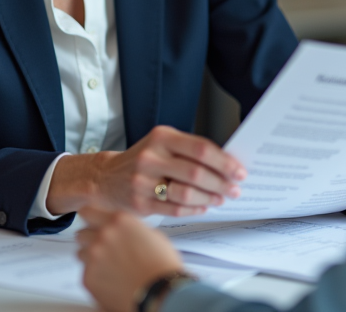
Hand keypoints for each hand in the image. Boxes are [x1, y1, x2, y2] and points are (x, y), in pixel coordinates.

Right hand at [47, 125, 245, 216]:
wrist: (106, 178)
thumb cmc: (144, 160)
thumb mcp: (163, 145)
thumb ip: (190, 151)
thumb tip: (227, 164)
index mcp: (162, 137)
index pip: (201, 149)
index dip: (224, 162)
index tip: (239, 171)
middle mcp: (151, 156)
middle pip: (196, 172)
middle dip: (221, 183)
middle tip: (235, 189)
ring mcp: (143, 181)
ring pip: (187, 192)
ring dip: (209, 197)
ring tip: (221, 198)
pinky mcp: (140, 203)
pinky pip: (175, 208)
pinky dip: (195, 208)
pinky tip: (203, 207)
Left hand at [77, 206, 183, 311]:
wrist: (160, 293)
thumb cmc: (161, 266)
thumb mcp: (151, 235)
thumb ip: (130, 229)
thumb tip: (122, 231)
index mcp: (119, 221)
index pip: (88, 211)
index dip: (90, 218)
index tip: (91, 223)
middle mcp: (103, 235)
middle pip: (82, 233)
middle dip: (90, 240)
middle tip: (104, 249)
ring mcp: (94, 256)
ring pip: (81, 253)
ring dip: (91, 258)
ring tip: (109, 267)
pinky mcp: (88, 278)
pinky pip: (85, 273)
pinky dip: (95, 276)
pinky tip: (111, 280)